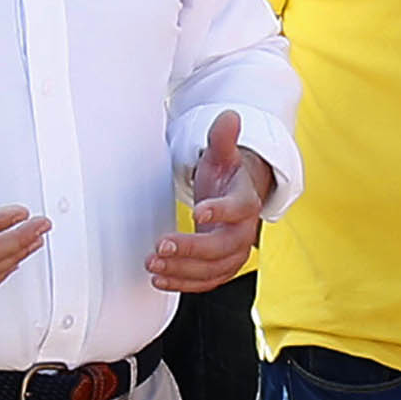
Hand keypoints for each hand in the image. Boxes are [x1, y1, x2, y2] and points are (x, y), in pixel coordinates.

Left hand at [143, 113, 276, 293]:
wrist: (238, 195)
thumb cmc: (227, 175)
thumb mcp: (223, 154)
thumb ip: (223, 137)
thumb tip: (229, 116)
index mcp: (246, 201)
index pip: (239, 208)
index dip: (220, 211)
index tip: (198, 212)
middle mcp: (244, 231)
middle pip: (223, 246)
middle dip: (192, 249)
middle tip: (162, 246)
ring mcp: (234, 252)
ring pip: (213, 269)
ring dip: (183, 271)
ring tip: (154, 265)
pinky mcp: (222, 266)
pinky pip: (206, 281)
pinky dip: (184, 284)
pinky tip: (161, 280)